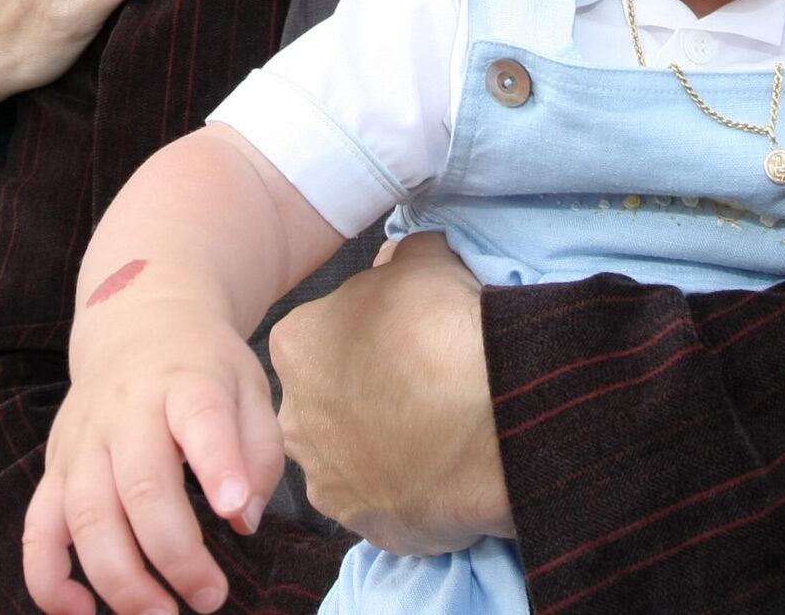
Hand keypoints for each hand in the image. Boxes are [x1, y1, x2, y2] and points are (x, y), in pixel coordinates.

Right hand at [23, 290, 278, 614]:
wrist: (137, 323)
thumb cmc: (203, 369)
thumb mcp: (249, 387)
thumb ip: (258, 452)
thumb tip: (242, 518)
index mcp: (185, 382)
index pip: (199, 417)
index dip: (217, 464)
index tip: (235, 509)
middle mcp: (126, 410)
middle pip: (140, 485)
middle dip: (175, 554)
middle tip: (210, 598)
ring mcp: (82, 442)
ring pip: (87, 517)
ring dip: (121, 579)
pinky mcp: (54, 469)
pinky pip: (37, 531)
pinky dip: (48, 580)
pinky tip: (81, 612)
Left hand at [270, 232, 512, 555]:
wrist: (490, 413)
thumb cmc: (447, 328)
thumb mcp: (423, 260)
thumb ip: (396, 260)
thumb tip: (394, 264)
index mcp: (296, 344)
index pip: (318, 336)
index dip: (361, 336)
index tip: (400, 340)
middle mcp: (293, 416)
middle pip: (323, 401)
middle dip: (359, 397)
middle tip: (415, 389)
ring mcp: (325, 477)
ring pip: (345, 457)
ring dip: (376, 447)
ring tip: (431, 434)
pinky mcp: (361, 524)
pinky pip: (378, 502)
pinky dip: (403, 490)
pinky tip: (438, 472)